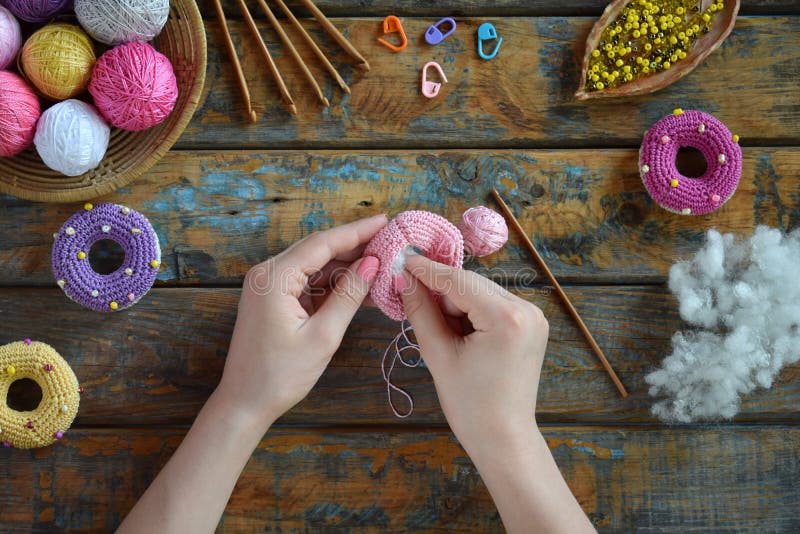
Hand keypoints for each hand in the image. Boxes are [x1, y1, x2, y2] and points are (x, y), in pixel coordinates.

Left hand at [217, 214, 386, 428]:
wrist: (245, 403)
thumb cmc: (280, 375)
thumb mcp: (323, 336)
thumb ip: (349, 295)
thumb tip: (372, 264)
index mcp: (274, 277)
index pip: (323, 244)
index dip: (357, 231)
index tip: (385, 220)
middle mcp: (267, 274)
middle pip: (318, 249)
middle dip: (355, 246)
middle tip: (389, 242)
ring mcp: (268, 286)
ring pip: (315, 265)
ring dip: (347, 267)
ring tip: (382, 266)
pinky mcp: (273, 299)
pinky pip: (308, 282)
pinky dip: (333, 284)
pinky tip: (360, 287)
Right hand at [398, 253, 548, 459]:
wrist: (503, 438)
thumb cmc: (470, 404)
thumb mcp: (438, 355)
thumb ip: (420, 310)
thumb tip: (403, 278)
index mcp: (506, 318)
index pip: (459, 281)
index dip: (427, 270)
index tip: (401, 258)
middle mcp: (527, 309)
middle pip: (471, 284)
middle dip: (440, 288)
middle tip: (407, 291)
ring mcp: (533, 316)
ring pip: (481, 293)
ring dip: (455, 301)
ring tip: (436, 326)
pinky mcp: (531, 324)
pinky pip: (493, 305)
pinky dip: (471, 310)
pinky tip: (456, 330)